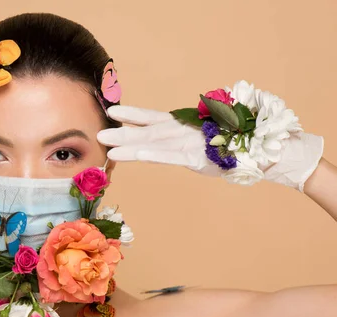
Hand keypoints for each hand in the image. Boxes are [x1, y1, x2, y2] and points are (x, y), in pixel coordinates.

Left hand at [97, 105, 323, 190]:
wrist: (264, 155)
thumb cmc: (233, 148)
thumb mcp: (203, 143)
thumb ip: (182, 142)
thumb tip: (167, 144)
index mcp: (183, 126)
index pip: (152, 119)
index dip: (132, 116)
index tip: (112, 112)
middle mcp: (182, 131)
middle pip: (146, 130)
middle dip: (122, 130)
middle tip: (98, 131)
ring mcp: (187, 142)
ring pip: (150, 142)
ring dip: (126, 143)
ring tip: (105, 143)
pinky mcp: (193, 157)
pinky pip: (164, 156)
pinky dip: (144, 155)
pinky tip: (127, 155)